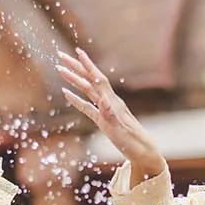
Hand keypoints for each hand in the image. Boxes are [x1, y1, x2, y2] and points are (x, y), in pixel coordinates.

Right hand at [57, 48, 164, 182]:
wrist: (143, 153)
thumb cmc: (133, 143)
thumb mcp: (120, 130)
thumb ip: (111, 115)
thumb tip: (103, 101)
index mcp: (113, 102)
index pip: (98, 79)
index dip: (88, 65)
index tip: (78, 51)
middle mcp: (109, 102)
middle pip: (91, 80)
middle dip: (76, 67)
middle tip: (61, 56)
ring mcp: (106, 110)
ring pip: (88, 90)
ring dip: (74, 80)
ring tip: (61, 70)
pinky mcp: (103, 120)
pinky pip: (87, 106)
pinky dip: (76, 100)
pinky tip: (67, 94)